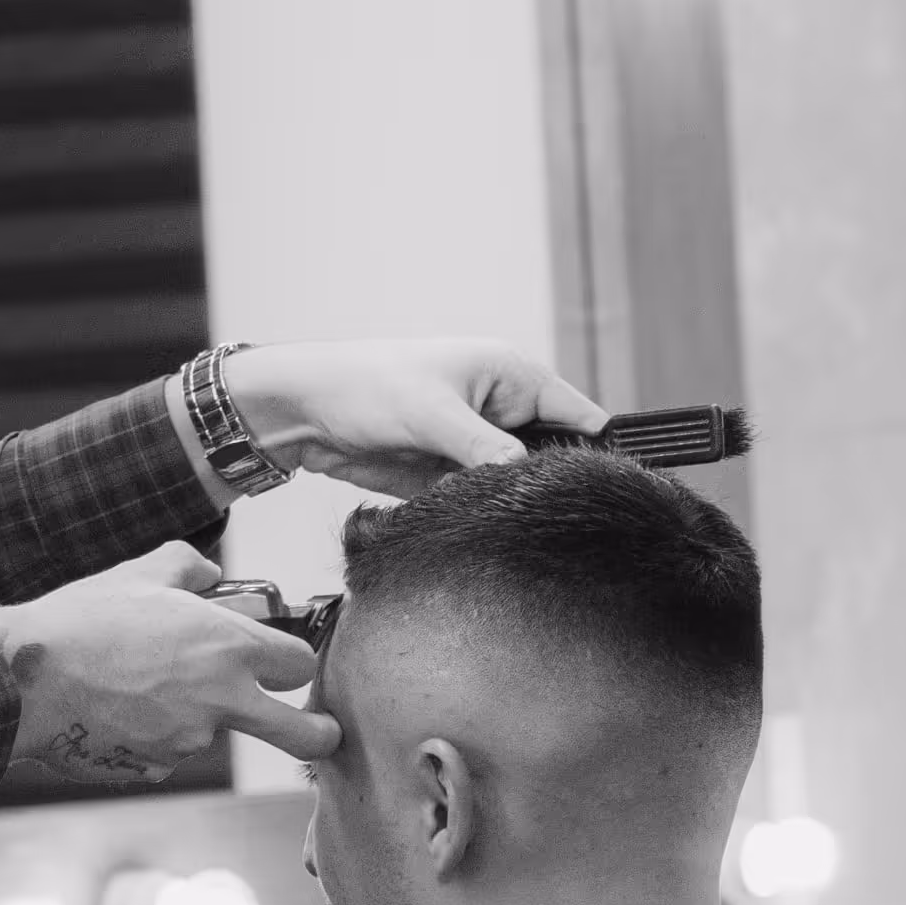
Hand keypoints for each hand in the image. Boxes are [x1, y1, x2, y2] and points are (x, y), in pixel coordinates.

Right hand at [0, 543, 335, 787]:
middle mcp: (222, 699)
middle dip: (318, 735)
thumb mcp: (142, 573)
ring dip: (193, 718)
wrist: (26, 679)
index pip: (299, 664)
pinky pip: (166, 752)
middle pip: (299, 733)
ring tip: (135, 685)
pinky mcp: (155, 767)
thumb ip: (189, 568)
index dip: (294, 663)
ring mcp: (190, 741)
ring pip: (212, 733)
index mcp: (230, 645)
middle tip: (323, 735)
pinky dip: (150, 736)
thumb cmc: (83, 620)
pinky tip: (114, 710)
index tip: (287, 666)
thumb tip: (208, 574)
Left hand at [221, 342, 608, 499]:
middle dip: (544, 487)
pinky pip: (477, 501)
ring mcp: (474, 444)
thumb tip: (529, 481)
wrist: (303, 411)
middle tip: (546, 521)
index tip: (602, 492)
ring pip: (512, 486)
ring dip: (506, 505)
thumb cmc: (367, 386)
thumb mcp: (435, 415)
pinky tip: (472, 528)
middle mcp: (500, 409)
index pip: (577, 414)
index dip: (594, 451)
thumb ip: (486, 450)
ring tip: (505, 526)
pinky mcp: (446, 474)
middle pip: (549, 457)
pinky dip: (475, 515)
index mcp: (511, 375)